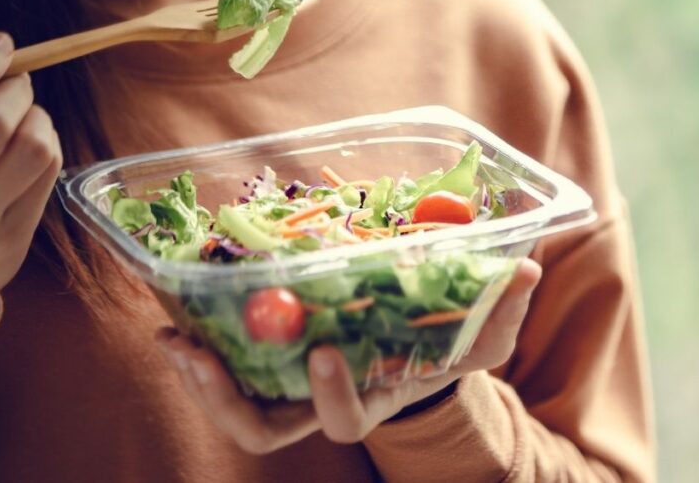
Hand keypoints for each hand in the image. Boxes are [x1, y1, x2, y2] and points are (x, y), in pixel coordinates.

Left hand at [155, 258, 542, 451]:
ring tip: (172, 336)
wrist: (415, 344)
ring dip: (197, 375)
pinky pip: (229, 360)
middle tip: (196, 354)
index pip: (344, 421)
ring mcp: (292, 384)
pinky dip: (201, 338)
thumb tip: (527, 270)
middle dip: (226, 400)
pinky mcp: (272, 357)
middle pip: (265, 429)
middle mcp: (323, 401)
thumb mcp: (481, 332)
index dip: (331, 394)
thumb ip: (503, 308)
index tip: (323, 351)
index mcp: (372, 398)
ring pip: (235, 405)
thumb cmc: (448, 344)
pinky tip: (180, 305)